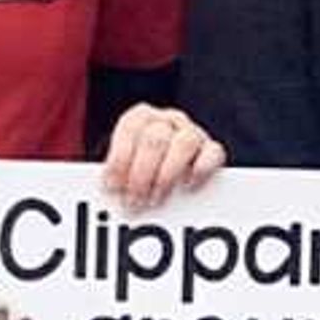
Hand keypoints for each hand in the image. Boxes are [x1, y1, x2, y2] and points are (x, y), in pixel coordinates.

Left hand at [101, 103, 226, 208]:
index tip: (113, 187)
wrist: (164, 168)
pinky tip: (187, 185)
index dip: (120, 159)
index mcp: (140, 117)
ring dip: (167, 176)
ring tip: (155, 199)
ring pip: (184, 144)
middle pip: (155, 139)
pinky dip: (201, 169)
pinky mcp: (211, 149)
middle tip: (134, 202)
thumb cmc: (138, 169)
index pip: (130, 128)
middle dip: (141, 174)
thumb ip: (116, 175)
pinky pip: (212, 153)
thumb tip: (107, 195)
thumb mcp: (122, 167)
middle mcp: (167, 120)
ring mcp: (191, 133)